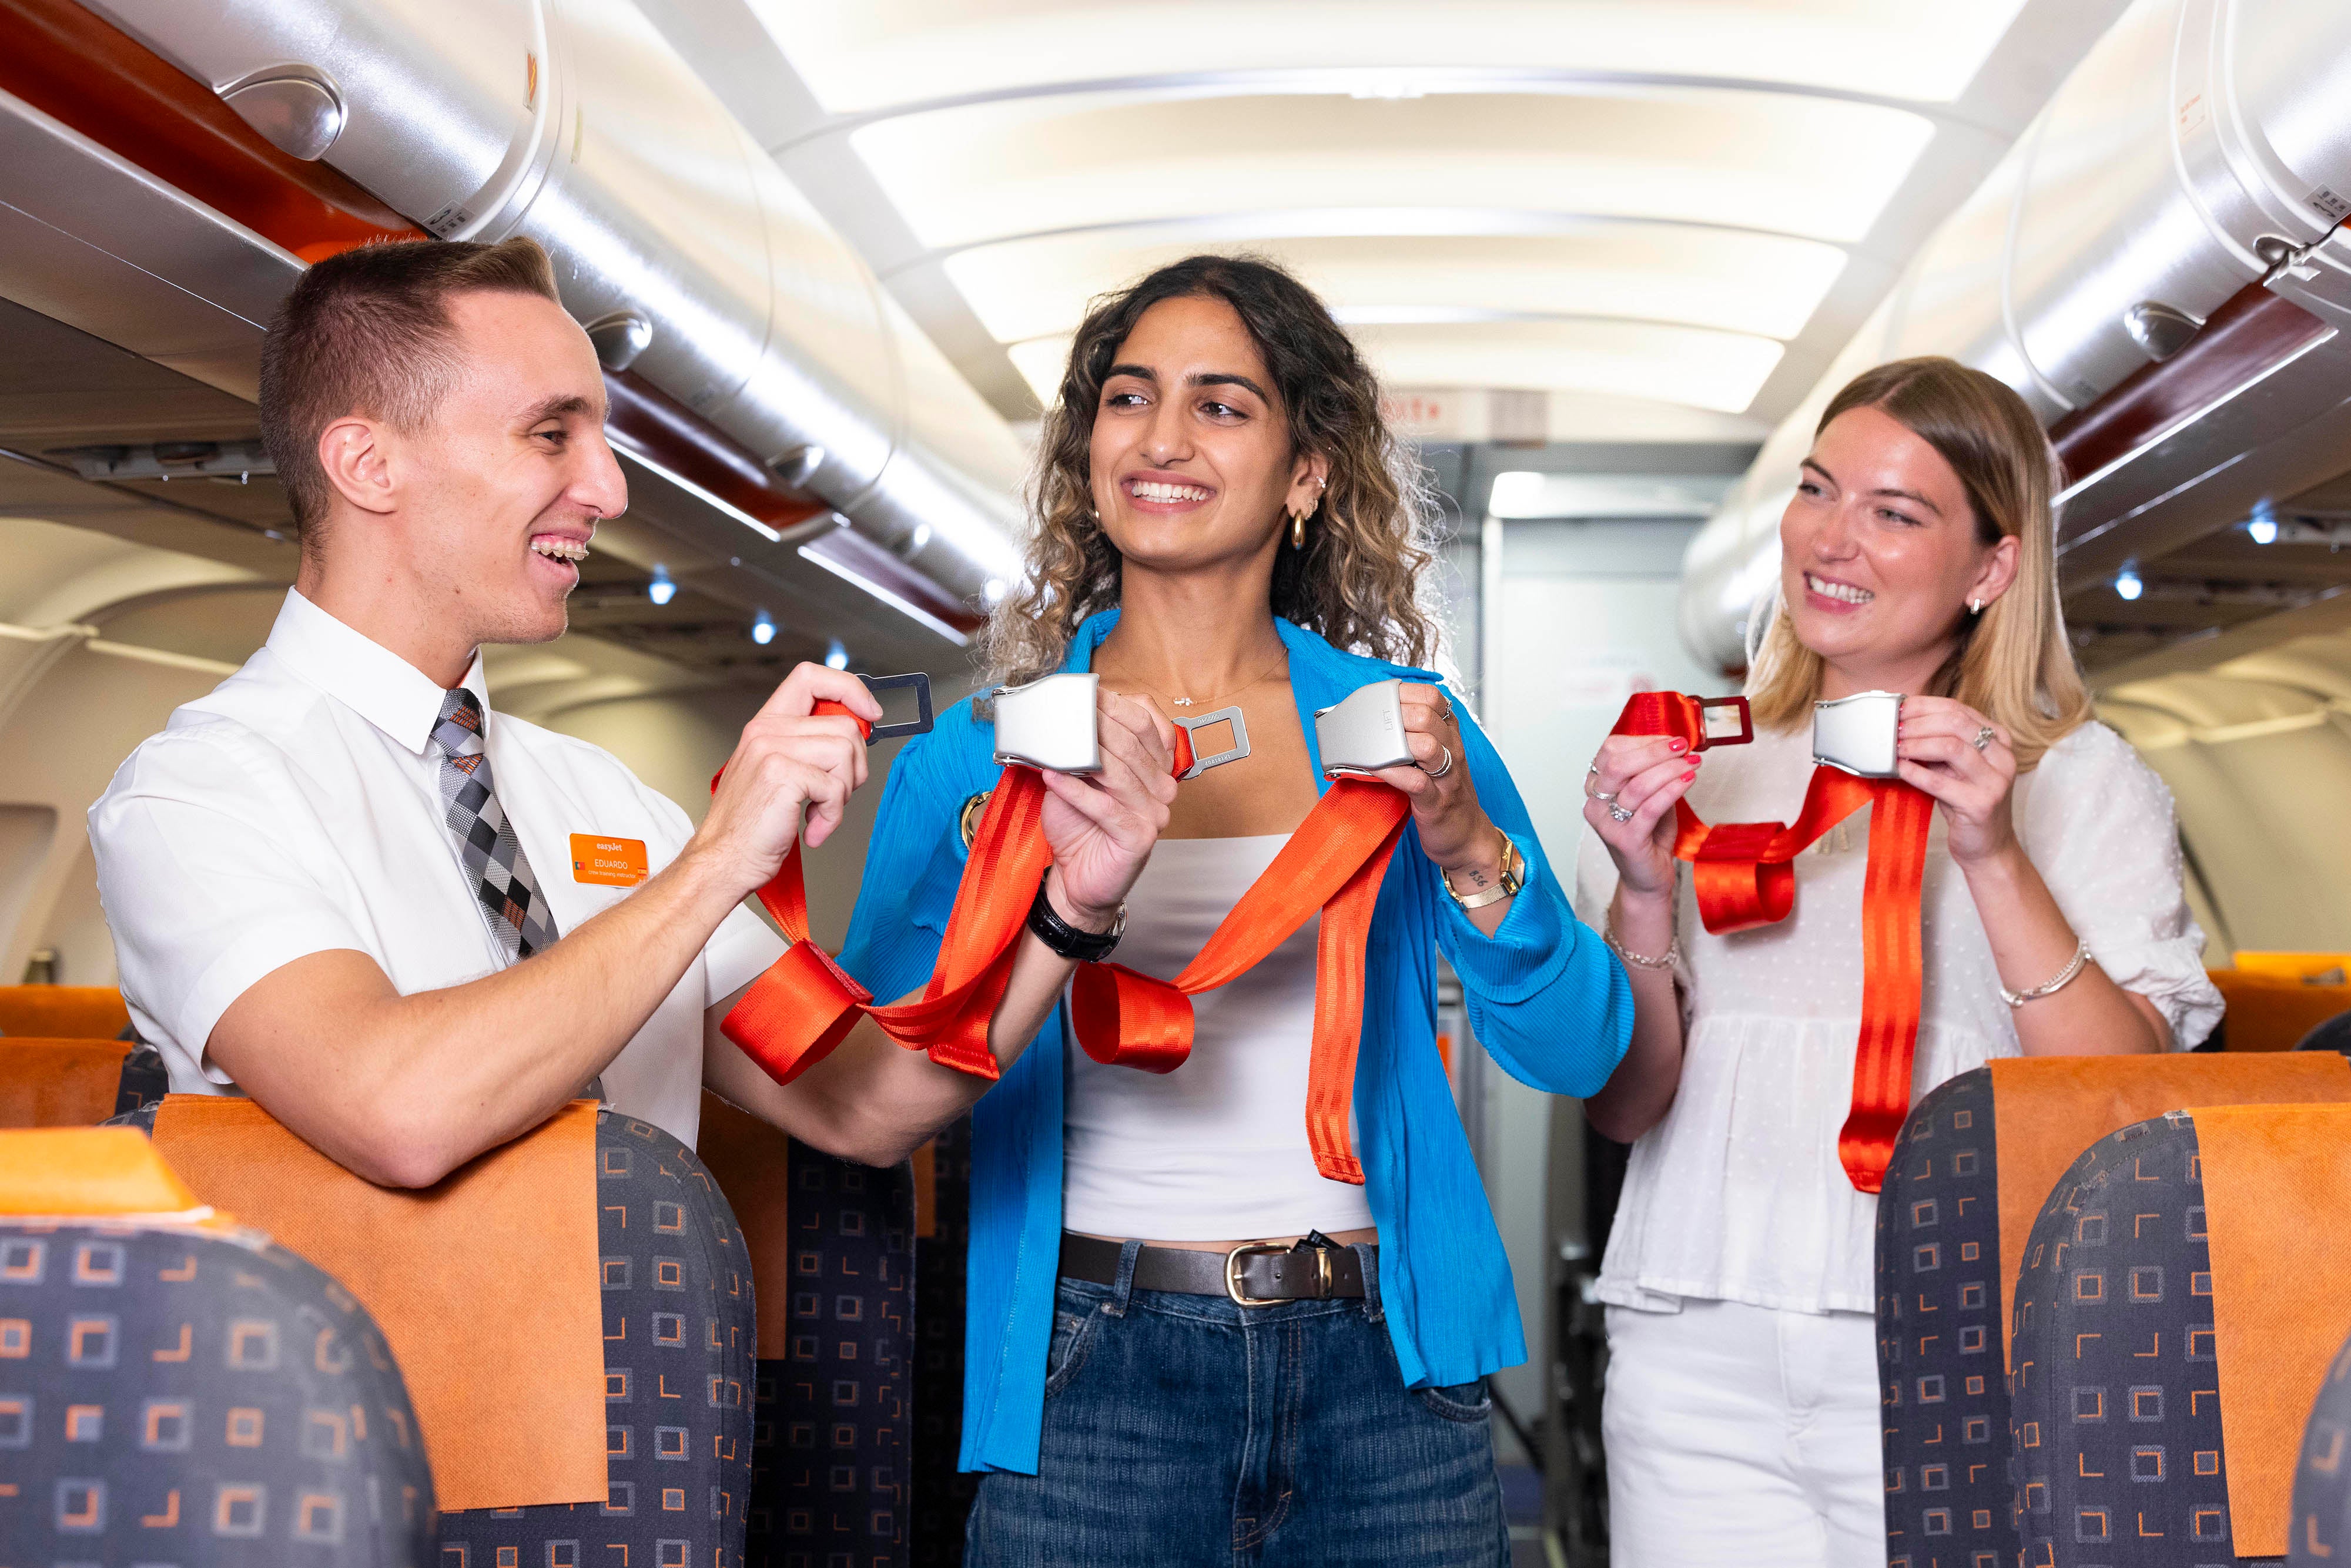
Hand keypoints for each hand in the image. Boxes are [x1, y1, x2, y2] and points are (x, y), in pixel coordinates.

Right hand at [697, 664, 881, 892]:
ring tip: (819, 813)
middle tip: (834, 795)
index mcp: (766, 724)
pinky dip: (833, 815)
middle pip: (845, 724)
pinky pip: (836, 787)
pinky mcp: (782, 775)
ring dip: (844, 792)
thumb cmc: (752, 825)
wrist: (723, 859)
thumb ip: (808, 746)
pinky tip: (812, 829)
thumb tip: (858, 733)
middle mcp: (766, 730)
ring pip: (846, 752)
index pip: (811, 677)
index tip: (870, 713)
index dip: (849, 689)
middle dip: (855, 765)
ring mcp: (772, 750)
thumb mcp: (777, 772)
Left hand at [1038, 688, 1176, 932]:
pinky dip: (1075, 792)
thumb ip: (1081, 748)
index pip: (1146, 723)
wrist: (1079, 878)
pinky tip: (1053, 778)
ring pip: (1118, 774)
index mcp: (1157, 766)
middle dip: (1095, 726)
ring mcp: (1155, 813)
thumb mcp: (1080, 777)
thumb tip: (1062, 713)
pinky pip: (1105, 807)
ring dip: (1082, 756)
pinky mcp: (1139, 837)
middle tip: (1064, 712)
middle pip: (1131, 744)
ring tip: (1054, 743)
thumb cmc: (1080, 826)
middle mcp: (1162, 787)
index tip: (1085, 692)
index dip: (1116, 705)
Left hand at [1368, 683, 1503, 885]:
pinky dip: (1393, 773)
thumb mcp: (1435, 758)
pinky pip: (1416, 781)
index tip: (1379, 701)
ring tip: (1373, 746)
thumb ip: (1414, 736)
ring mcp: (1446, 777)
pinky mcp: (1436, 803)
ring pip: (1426, 745)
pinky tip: (1376, 770)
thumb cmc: (1444, 794)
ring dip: (1395, 742)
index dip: (1403, 694)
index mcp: (1450, 735)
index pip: (1433, 697)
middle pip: (1426, 717)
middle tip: (1372, 726)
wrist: (1467, 836)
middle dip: (1395, 716)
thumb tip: (1374, 718)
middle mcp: (1453, 750)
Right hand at [1583, 733, 1698, 900]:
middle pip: (1618, 764)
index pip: (1611, 750)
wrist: (1648, 877)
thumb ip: (1653, 771)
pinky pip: (1650, 808)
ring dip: (1669, 769)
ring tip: (1693, 764)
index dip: (1644, 740)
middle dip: (1655, 751)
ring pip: (1637, 785)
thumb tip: (1676, 744)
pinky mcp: (1626, 841)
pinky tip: (1689, 780)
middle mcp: (1594, 804)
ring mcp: (1607, 824)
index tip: (1672, 739)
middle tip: (1683, 747)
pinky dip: (1672, 790)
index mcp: (1596, 787)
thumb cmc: (1650, 833)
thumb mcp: (1649, 795)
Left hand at [1895, 695, 2017, 865]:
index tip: (1898, 708)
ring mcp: (1995, 781)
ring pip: (1950, 747)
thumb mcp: (1956, 766)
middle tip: (1892, 729)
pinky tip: (1899, 768)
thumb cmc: (1966, 801)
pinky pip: (1940, 782)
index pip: (1959, 709)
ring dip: (1915, 744)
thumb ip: (1939, 744)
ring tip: (1894, 747)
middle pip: (1955, 723)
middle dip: (1918, 723)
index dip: (1924, 706)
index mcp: (1999, 740)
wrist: (1987, 845)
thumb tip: (1901, 722)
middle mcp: (2003, 757)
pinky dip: (1915, 772)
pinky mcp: (1981, 805)